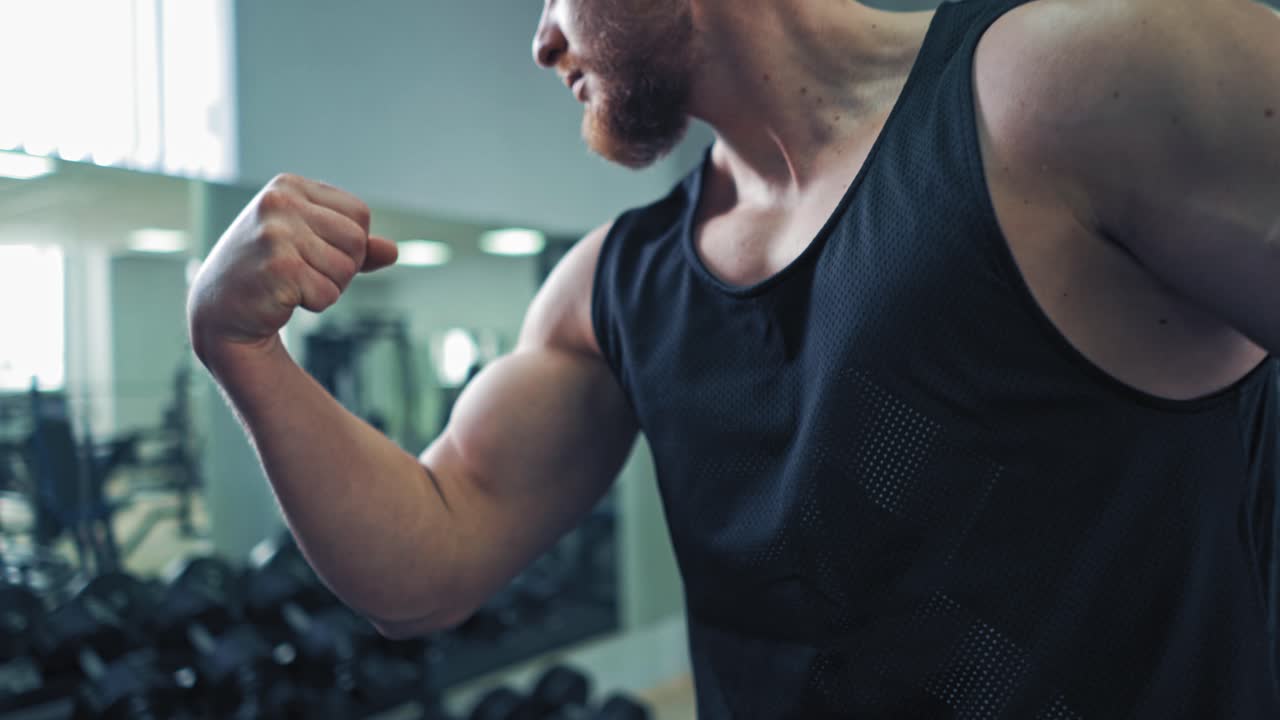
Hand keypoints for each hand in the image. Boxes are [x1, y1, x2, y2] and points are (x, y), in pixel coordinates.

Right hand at [187, 173, 397, 361]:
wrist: (217, 311)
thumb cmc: (268, 274)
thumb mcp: (310, 246)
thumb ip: (353, 246)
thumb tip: (393, 251)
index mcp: (289, 186)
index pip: (360, 214)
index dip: (352, 243)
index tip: (316, 252)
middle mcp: (279, 201)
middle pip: (357, 240)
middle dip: (343, 268)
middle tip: (305, 274)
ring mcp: (276, 233)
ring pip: (347, 268)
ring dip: (328, 287)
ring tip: (292, 285)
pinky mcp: (278, 267)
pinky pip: (329, 293)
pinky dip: (315, 303)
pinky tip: (282, 297)